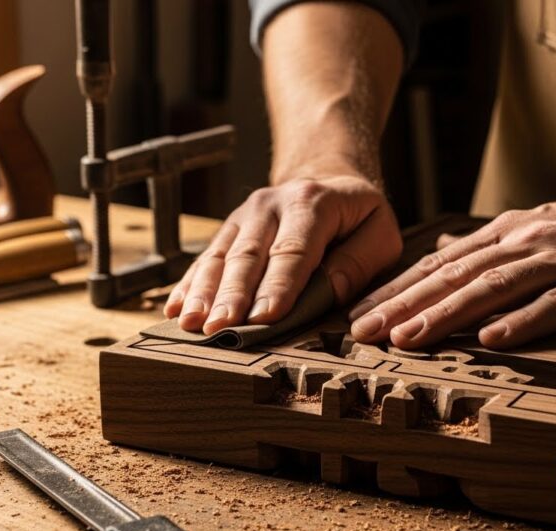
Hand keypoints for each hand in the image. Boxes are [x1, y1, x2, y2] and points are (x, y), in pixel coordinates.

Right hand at [164, 175, 401, 333]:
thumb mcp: (379, 233)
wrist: (326, 176)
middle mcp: (271, 205)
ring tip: (191, 323)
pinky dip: (190, 284)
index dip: (278, 286)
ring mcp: (244, 216)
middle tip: (219, 328)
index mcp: (313, 204)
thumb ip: (359, 262)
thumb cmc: (357, 217)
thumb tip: (329, 291)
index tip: (265, 318)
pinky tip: (176, 308)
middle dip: (231, 294)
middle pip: (249, 255)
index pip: (294, 250)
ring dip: (204, 292)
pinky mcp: (229, 229)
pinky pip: (206, 257)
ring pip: (221, 256)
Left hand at [348, 181, 555, 348]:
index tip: (358, 312)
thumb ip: (490, 245)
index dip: (396, 289)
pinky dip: (523, 321)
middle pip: (454, 276)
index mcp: (509, 233)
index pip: (440, 263)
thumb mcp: (538, 226)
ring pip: (493, 289)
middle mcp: (526, 243)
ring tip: (409, 338)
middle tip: (362, 332)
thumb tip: (443, 252)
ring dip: (448, 314)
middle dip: (404, 304)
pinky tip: (494, 340)